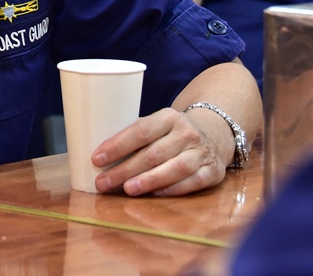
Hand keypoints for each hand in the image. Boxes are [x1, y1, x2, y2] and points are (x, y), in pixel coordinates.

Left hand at [91, 107, 230, 196]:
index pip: (141, 130)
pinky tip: (154, 195)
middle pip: (153, 153)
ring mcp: (201, 152)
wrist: (215, 134)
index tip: (96, 159)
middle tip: (103, 183)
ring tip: (127, 189)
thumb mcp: (157, 126)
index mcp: (168, 117)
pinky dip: (173, 189)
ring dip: (149, 180)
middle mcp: (186, 133)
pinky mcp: (212, 171)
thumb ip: (135, 138)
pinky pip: (192, 182)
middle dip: (125, 169)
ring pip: (175, 168)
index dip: (117, 145)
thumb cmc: (172, 134)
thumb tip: (99, 158)